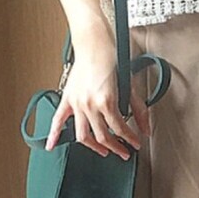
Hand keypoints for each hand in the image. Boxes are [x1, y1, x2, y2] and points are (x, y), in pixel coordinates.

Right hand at [45, 29, 151, 158]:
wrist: (94, 45)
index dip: (130, 139)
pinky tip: (52, 146)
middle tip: (123, 152)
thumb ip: (139, 109)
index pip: (120, 129)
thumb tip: (146, 128)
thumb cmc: (111, 59)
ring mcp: (77, 103)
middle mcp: (90, 105)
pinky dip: (54, 134)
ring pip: (83, 135)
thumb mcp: (130, 84)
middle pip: (102, 136)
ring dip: (94, 146)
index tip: (135, 143)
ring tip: (103, 150)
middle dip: (115, 147)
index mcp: (106, 101)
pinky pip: (58, 120)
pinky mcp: (68, 99)